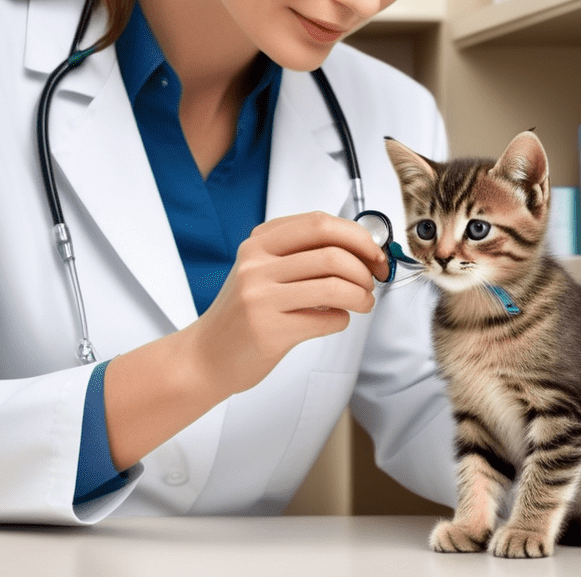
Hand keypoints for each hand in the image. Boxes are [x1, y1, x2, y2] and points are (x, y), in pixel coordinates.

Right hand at [187, 211, 390, 395]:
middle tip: (372, 280)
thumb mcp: (260, 270)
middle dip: (364, 267)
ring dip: (361, 296)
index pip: (319, 224)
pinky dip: (343, 320)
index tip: (373, 252)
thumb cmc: (243, 312)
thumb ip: (300, 254)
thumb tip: (360, 249)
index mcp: (259, 243)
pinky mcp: (270, 331)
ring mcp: (261, 298)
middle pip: (331, 253)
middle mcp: (257, 265)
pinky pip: (327, 320)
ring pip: (335, 287)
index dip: (357, 236)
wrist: (207, 355)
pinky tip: (336, 320)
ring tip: (362, 302)